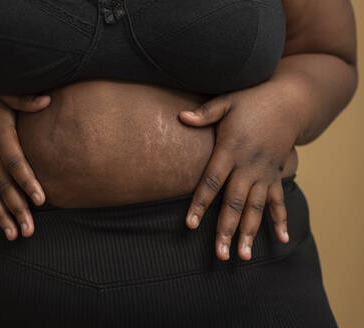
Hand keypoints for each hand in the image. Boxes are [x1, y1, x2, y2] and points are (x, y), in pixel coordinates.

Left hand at [178, 80, 300, 260]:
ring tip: (243, 256)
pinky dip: (280, 220)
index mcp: (230, 150)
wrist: (290, 102)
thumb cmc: (252, 101)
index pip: (211, 182)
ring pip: (255, 208)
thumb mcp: (227, 102)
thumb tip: (179, 117)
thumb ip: (204, 113)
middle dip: (225, 229)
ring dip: (249, 232)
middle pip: (234, 202)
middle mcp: (248, 166)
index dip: (200, 203)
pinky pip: (278, 200)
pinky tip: (282, 239)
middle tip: (219, 254)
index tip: (190, 224)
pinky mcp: (276, 175)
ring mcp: (264, 173)